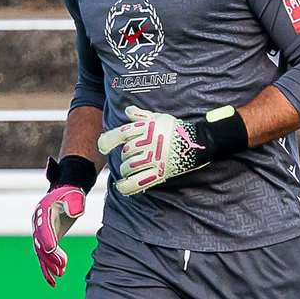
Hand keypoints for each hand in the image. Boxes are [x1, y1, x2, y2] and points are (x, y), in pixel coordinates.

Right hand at [32, 185, 84, 286]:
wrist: (66, 195)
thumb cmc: (71, 195)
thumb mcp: (75, 196)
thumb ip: (74, 203)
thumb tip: (75, 212)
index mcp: (43, 210)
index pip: (43, 227)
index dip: (47, 238)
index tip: (52, 249)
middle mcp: (38, 223)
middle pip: (41, 242)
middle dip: (50, 256)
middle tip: (62, 266)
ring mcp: (40, 233)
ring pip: (42, 253)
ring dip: (49, 265)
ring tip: (59, 275)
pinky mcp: (46, 241)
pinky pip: (45, 256)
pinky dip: (48, 269)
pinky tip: (54, 281)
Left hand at [98, 104, 245, 196]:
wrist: (198, 143)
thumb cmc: (176, 129)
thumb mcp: (159, 117)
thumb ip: (141, 115)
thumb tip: (127, 111)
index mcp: (146, 129)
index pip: (122, 134)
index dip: (108, 140)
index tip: (102, 146)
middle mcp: (148, 143)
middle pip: (126, 153)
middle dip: (125, 156)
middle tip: (130, 157)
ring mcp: (153, 159)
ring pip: (129, 167)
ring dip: (126, 169)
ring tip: (130, 168)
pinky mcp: (159, 173)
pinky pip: (138, 182)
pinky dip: (126, 186)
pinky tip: (121, 186)